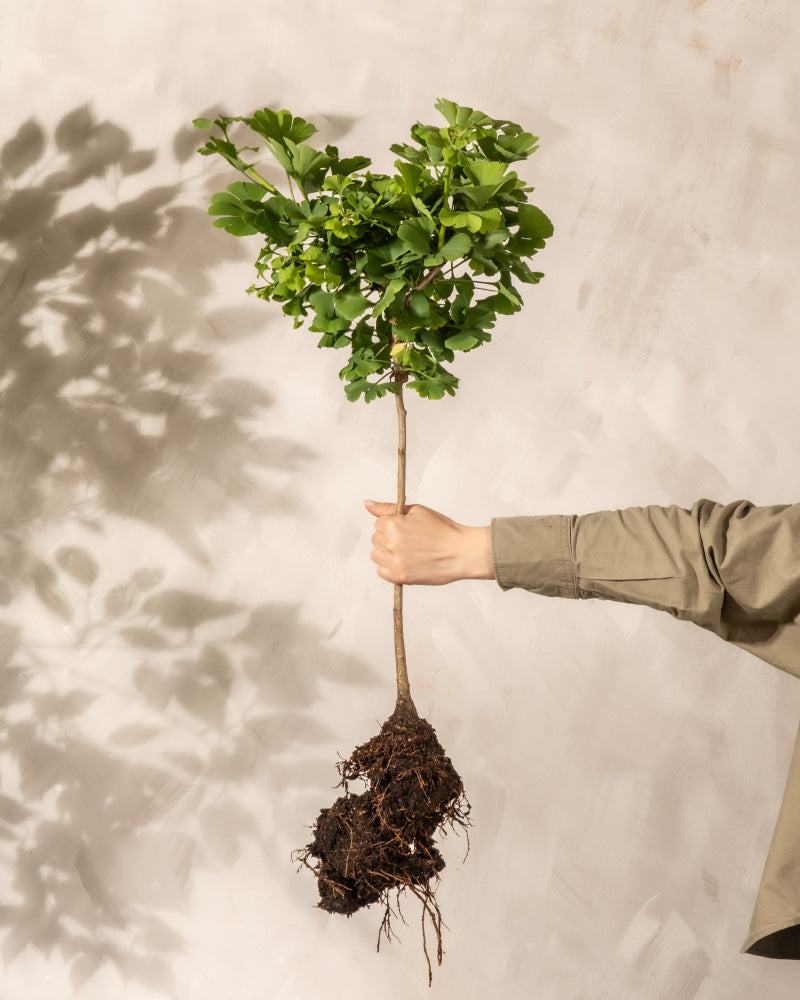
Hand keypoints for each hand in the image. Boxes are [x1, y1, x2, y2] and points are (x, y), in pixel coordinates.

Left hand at [364, 500, 494, 585]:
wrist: (462, 552)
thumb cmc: (443, 530)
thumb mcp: (417, 511)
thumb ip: (388, 508)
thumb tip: (366, 504)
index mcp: (393, 524)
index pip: (379, 523)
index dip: (393, 525)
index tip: (408, 529)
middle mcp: (391, 543)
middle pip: (376, 539)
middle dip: (389, 538)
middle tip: (411, 540)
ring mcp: (394, 561)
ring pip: (376, 555)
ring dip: (388, 553)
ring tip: (408, 552)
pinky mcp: (399, 577)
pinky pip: (382, 572)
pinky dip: (390, 568)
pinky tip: (406, 563)